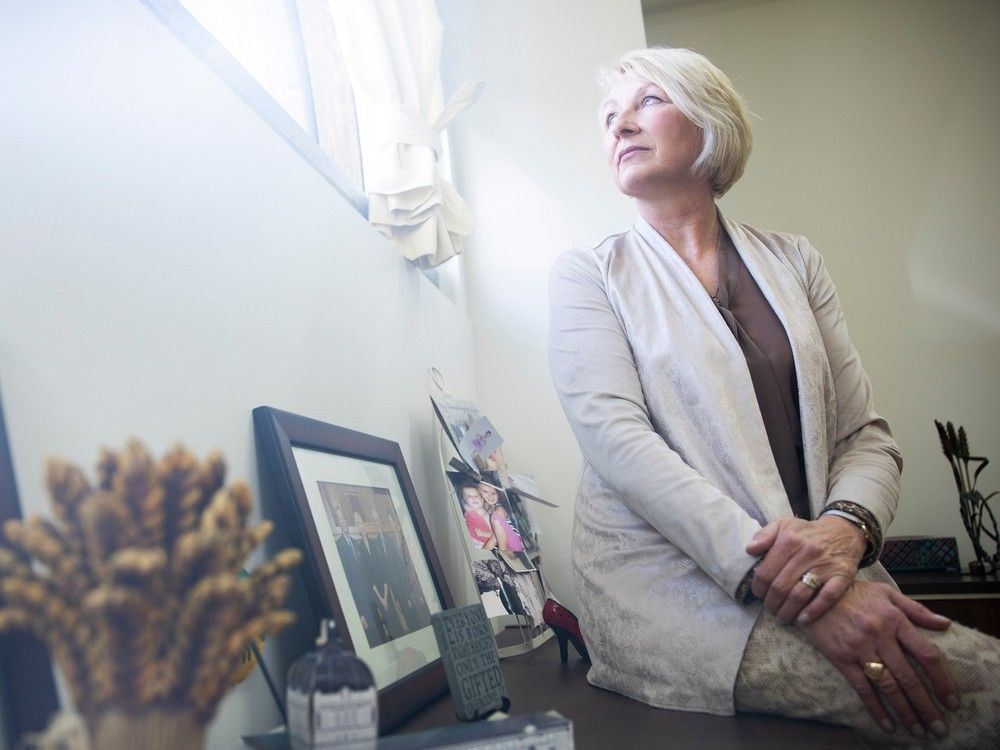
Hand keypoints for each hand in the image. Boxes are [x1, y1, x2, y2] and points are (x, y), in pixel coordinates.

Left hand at [747, 516, 865, 623]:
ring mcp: (825, 565)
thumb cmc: (807, 532)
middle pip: (781, 586)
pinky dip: (813, 611)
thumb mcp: (783, 525)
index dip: (758, 588)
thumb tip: (749, 550)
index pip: (766, 572)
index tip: (759, 594)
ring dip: (787, 611)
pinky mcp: (842, 576)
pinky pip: (827, 598)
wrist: (843, 532)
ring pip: (800, 595)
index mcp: (789, 540)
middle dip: (771, 603)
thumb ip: (764, 535)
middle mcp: (806, 552)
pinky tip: (803, 619)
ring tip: (782, 616)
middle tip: (770, 608)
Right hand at [800, 581, 955, 737]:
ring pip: (887, 685)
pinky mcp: (841, 657)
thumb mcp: (886, 593)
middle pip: (908, 676)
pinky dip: (875, 708)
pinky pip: (861, 687)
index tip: (950, 700)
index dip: (941, 680)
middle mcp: (879, 635)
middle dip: (925, 705)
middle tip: (938, 727)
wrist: (812, 590)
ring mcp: (859, 647)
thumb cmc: (852, 591)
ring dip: (905, 711)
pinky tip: (886, 723)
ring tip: (917, 729)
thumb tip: (946, 623)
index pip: (925, 653)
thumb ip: (917, 610)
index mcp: (894, 619)